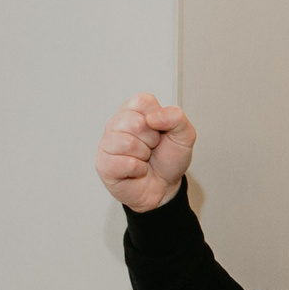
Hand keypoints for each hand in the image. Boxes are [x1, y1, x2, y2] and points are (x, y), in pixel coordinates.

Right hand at [94, 93, 196, 211]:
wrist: (165, 187)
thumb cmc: (168, 159)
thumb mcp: (184, 135)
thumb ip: (176, 117)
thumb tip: (152, 117)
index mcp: (134, 110)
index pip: (143, 102)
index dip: (158, 119)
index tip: (159, 131)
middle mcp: (117, 123)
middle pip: (135, 122)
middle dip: (151, 139)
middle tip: (151, 147)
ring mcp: (107, 143)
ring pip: (128, 143)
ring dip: (144, 155)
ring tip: (143, 158)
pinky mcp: (104, 164)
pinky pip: (125, 163)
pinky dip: (138, 170)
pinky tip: (137, 170)